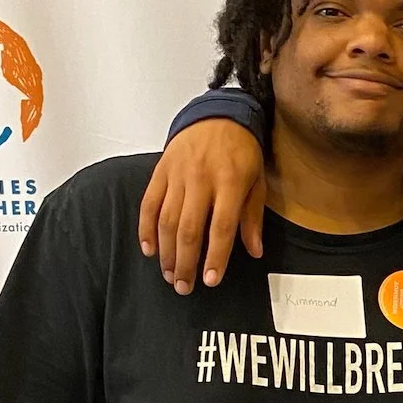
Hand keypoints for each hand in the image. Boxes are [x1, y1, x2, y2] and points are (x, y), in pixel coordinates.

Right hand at [138, 117, 265, 290]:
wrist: (218, 115)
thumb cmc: (242, 152)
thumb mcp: (257, 181)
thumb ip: (252, 216)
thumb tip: (254, 251)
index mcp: (229, 181)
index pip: (220, 226)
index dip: (215, 257)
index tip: (211, 281)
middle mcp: (201, 178)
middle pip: (189, 229)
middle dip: (186, 262)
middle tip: (184, 287)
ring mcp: (177, 174)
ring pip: (166, 220)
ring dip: (166, 252)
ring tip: (170, 275)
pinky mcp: (160, 171)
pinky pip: (149, 204)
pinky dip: (146, 229)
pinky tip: (149, 250)